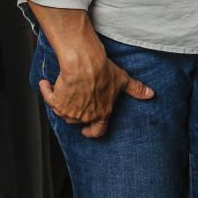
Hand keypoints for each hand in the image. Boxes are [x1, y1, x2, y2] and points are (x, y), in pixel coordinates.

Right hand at [38, 32, 152, 137]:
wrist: (86, 65)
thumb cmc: (105, 72)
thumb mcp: (123, 81)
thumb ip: (136, 89)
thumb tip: (151, 94)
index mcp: (102, 113)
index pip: (98, 130)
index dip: (92, 132)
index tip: (86, 131)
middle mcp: (86, 116)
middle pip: (79, 120)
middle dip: (77, 111)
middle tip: (75, 99)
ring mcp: (70, 111)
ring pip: (64, 112)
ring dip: (63, 102)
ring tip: (65, 88)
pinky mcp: (57, 102)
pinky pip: (49, 99)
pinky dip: (47, 91)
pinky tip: (47, 83)